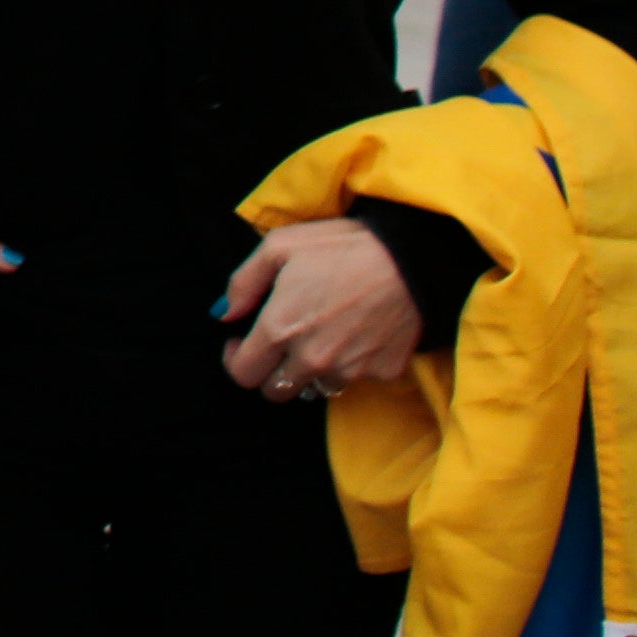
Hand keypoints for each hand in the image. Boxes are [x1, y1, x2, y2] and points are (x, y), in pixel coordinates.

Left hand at [220, 219, 417, 399]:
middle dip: (272, 372)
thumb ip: (243, 283)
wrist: (412, 258)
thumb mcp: (280, 246)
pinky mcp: (382, 372)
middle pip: (277, 391)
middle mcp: (311, 359)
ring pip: (317, 387)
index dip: (236, 361)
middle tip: (281, 344)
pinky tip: (358, 333)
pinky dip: (352, 363)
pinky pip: (358, 377)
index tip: (242, 343)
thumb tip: (224, 313)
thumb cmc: (342, 246)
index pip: (244, 374)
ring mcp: (349, 370)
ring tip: (323, 335)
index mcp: (280, 330)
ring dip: (313, 370)